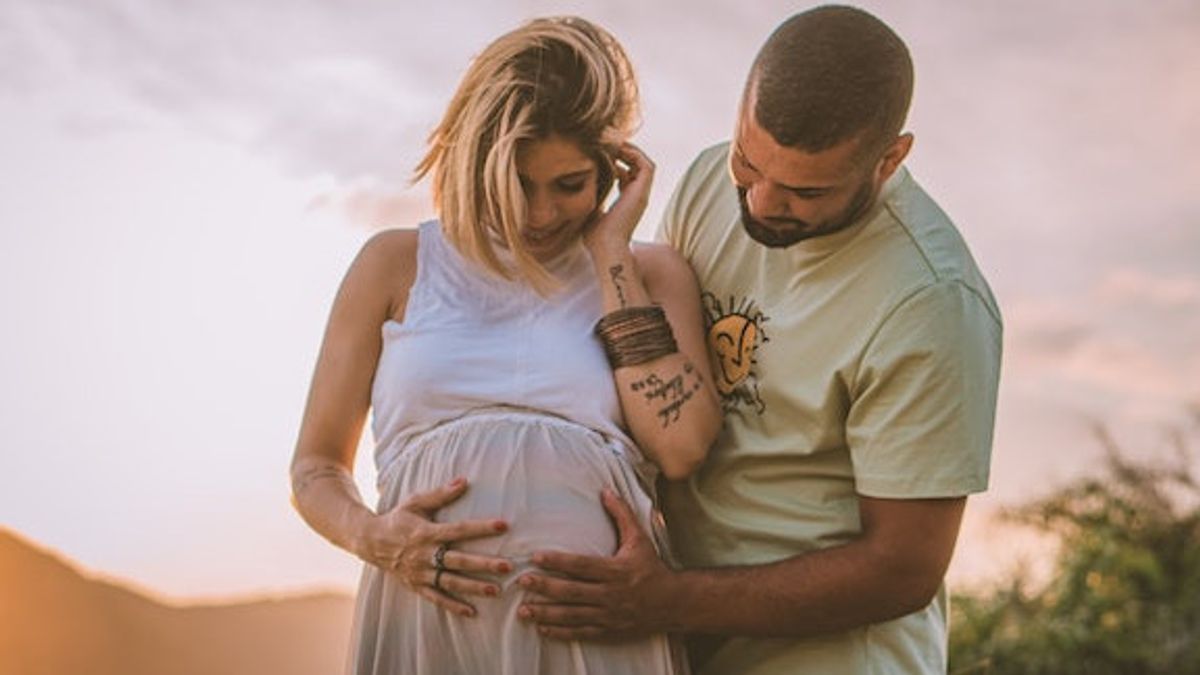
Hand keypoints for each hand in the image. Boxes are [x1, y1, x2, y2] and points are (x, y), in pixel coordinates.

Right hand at [360, 477, 511, 616]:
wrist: (370, 541)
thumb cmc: (398, 518)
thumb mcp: (416, 502)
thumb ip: (441, 494)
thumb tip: (464, 480)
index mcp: (427, 532)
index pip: (458, 530)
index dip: (481, 528)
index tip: (503, 526)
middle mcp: (425, 554)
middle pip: (459, 560)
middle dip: (484, 564)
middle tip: (507, 565)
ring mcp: (421, 572)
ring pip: (450, 581)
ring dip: (474, 587)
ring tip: (496, 590)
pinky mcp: (416, 585)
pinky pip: (436, 598)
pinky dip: (453, 605)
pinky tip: (472, 611)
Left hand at [516, 489, 674, 639]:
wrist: (673, 603)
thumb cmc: (653, 568)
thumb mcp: (640, 539)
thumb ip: (621, 514)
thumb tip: (605, 490)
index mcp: (616, 571)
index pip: (582, 565)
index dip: (558, 561)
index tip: (536, 557)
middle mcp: (611, 594)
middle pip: (572, 591)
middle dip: (545, 587)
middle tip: (522, 581)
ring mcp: (609, 615)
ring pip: (572, 615)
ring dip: (546, 612)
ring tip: (524, 610)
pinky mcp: (609, 630)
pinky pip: (581, 632)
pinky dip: (561, 632)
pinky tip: (543, 629)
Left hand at [584, 143, 655, 253]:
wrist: (606, 246)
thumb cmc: (595, 237)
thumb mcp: (591, 213)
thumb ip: (590, 200)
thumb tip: (578, 189)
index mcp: (626, 203)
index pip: (626, 177)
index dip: (616, 164)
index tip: (599, 157)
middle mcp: (637, 197)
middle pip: (637, 168)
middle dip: (625, 154)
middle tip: (607, 144)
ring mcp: (641, 194)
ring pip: (645, 164)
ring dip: (631, 151)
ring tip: (614, 144)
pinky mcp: (642, 192)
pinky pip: (647, 166)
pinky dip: (635, 155)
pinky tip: (618, 150)